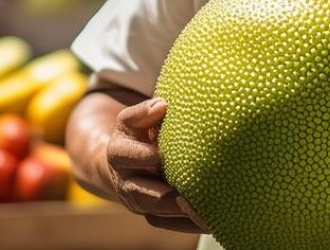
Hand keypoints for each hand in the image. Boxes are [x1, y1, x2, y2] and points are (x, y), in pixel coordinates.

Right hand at [106, 98, 207, 232]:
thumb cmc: (138, 134)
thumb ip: (144, 112)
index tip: (160, 154)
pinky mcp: (152, 214)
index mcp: (119, 154)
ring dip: (180, 215)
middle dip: (164, 197)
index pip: (127, 155)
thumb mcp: (134, 119)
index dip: (143, 155)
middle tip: (188, 198)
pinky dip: (187, 224)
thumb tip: (162, 105)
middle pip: (142, 193)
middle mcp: (125, 182)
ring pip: (157, 213)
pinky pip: (169, 224)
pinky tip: (210, 222)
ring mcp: (138, 202)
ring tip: (205, 215)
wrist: (124, 161)